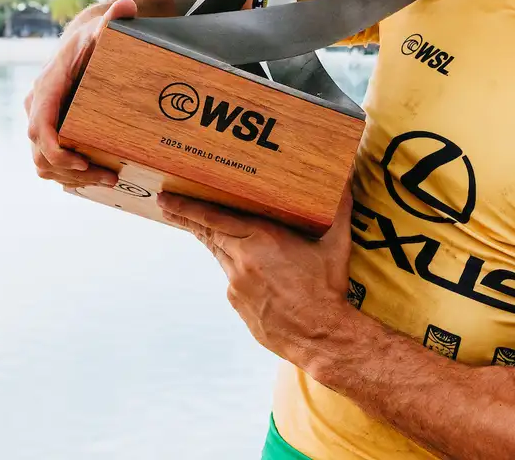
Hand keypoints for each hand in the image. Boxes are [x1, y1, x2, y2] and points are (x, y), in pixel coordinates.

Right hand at [24, 0, 138, 191]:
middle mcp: (36, 107)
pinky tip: (96, 178)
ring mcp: (40, 121)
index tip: (82, 163)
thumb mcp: (103, 28)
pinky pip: (50, 163)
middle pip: (41, 154)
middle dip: (72, 171)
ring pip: (43, 164)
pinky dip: (69, 176)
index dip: (57, 151)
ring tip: (109, 179)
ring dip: (72, 179)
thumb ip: (114, 20)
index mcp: (46, 88)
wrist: (81, 42)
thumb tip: (126, 7)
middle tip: (110, 177)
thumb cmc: (93, 37)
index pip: (40, 127)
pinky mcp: (49, 131)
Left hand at [157, 191, 353, 361]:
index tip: (165, 200)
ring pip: (221, 257)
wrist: (320, 335)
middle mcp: (242, 261)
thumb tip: (348, 180)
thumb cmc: (328, 288)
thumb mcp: (336, 245)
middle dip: (189, 219)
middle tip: (170, 206)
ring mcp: (236, 285)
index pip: (214, 218)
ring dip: (215, 243)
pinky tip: (251, 271)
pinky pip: (233, 280)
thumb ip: (340, 209)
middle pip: (209, 235)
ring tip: (208, 231)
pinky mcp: (237, 304)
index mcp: (261, 240)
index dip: (187, 208)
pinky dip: (237, 269)